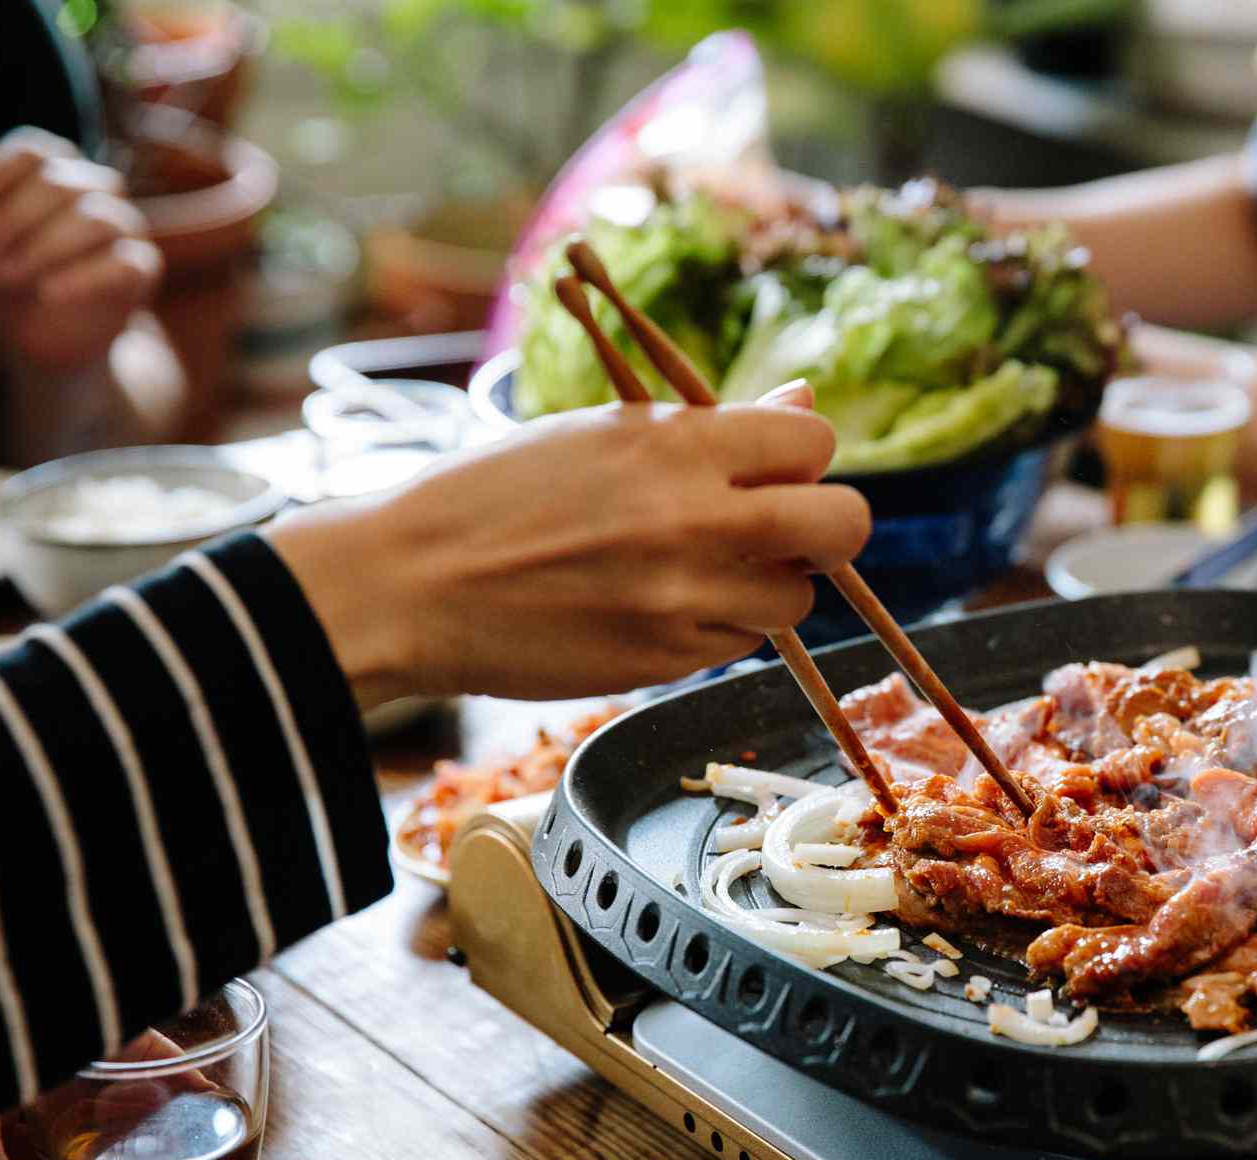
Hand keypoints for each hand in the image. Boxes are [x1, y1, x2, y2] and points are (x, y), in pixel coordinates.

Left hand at [0, 107, 162, 371]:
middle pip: (60, 183)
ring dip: (42, 249)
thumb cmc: (1, 268)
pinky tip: (49, 294)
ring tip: (7, 277)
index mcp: (57, 167)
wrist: (37, 335)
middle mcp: (98, 189)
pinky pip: (124, 263)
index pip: (32, 153)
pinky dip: (82, 278)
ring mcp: (126, 227)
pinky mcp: (143, 269)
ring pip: (96, 219)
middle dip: (9, 221)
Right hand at [268, 381, 872, 704]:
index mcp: (679, 444)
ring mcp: (686, 599)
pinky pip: (739, 643)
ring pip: (796, 598)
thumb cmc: (500, 492)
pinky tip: (657, 605)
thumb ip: (715, 427)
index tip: (768, 466)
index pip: (814, 440)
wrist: (412, 583)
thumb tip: (805, 400)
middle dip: (827, 525)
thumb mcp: (606, 431)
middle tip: (782, 527)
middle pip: (844, 525)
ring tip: (698, 568)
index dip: (798, 454)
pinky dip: (717, 625)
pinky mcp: (667, 662)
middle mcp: (697, 520)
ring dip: (767, 584)